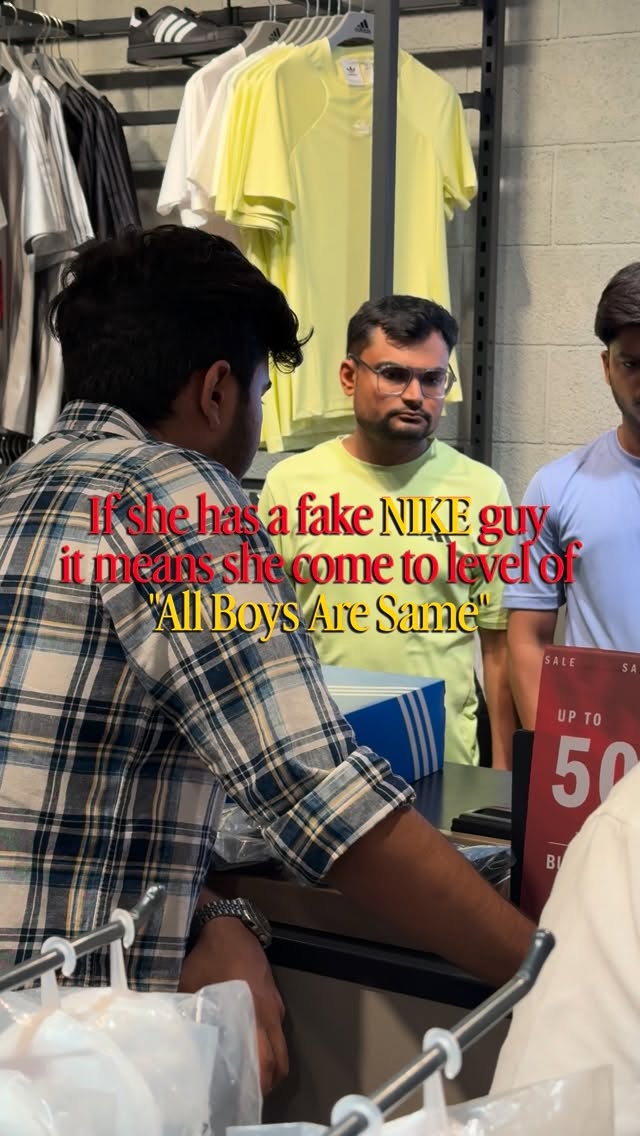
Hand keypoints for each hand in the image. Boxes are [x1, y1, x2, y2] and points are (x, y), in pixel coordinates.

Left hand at [178, 915, 287, 1094]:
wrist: (228, 923)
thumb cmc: (209, 955)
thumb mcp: (191, 986)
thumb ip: (189, 1015)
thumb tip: (179, 1041)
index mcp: (253, 1013)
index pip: (267, 1059)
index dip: (259, 1082)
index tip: (245, 1094)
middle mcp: (269, 1013)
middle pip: (280, 1059)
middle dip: (267, 1080)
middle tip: (247, 1092)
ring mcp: (274, 1003)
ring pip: (280, 1044)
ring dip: (269, 1063)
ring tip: (247, 1073)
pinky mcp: (273, 995)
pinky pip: (276, 1028)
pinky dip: (266, 1042)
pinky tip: (247, 1042)